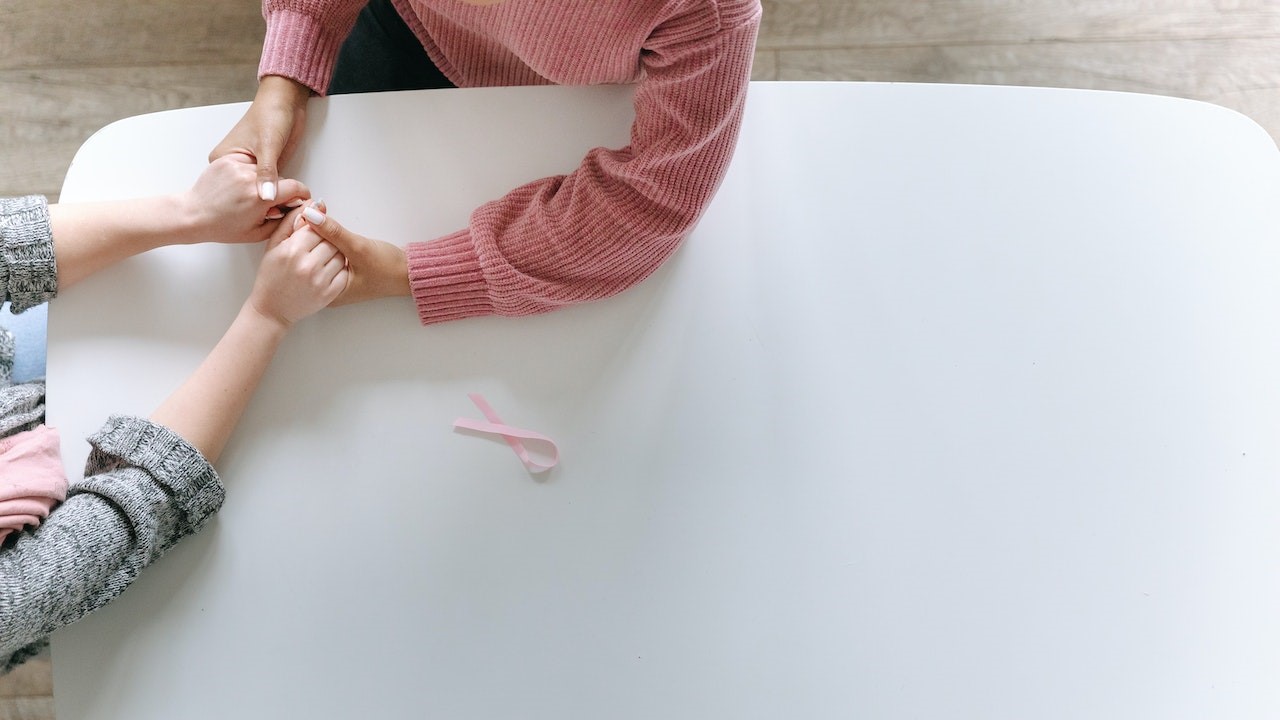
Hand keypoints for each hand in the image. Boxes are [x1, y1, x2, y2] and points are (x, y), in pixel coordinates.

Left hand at [179, 152, 310, 244]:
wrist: (192, 214)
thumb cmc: (222, 227)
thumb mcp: (258, 233)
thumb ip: (283, 221)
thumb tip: (296, 210)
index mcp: (260, 197)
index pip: (296, 187)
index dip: (302, 194)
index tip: (301, 198)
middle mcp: (250, 178)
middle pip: (280, 178)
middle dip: (279, 190)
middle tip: (268, 204)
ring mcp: (237, 166)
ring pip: (263, 170)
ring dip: (262, 181)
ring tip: (249, 195)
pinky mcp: (227, 160)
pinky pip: (248, 163)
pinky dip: (248, 173)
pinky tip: (238, 187)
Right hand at [209, 75, 310, 201]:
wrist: (286, 102)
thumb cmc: (270, 115)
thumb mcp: (268, 145)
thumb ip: (267, 172)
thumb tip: (266, 196)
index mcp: (224, 159)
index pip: (236, 190)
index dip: (251, 202)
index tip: (267, 211)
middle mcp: (235, 167)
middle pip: (248, 194)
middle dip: (263, 203)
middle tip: (278, 210)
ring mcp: (250, 169)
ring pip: (260, 193)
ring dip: (272, 199)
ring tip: (284, 206)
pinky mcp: (265, 169)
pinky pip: (270, 188)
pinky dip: (278, 194)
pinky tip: (286, 200)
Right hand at [249, 219, 348, 327]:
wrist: (272, 310)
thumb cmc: (271, 276)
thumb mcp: (274, 246)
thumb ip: (291, 223)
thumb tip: (312, 204)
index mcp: (292, 251)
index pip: (316, 227)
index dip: (316, 228)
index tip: (311, 234)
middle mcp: (307, 265)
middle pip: (330, 240)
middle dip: (325, 241)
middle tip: (316, 248)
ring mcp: (320, 281)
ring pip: (339, 255)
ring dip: (334, 254)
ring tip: (320, 259)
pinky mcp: (329, 294)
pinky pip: (343, 272)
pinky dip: (338, 269)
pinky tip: (326, 271)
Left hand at [295, 204, 411, 305]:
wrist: (410, 272)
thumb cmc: (388, 268)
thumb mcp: (359, 248)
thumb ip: (333, 232)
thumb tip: (310, 214)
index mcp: (328, 294)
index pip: (306, 260)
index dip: (305, 233)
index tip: (307, 213)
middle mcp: (327, 288)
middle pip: (309, 255)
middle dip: (310, 230)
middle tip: (316, 209)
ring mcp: (333, 278)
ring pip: (317, 250)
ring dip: (318, 230)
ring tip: (321, 212)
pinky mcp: (339, 268)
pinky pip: (326, 249)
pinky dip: (326, 235)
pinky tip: (328, 222)